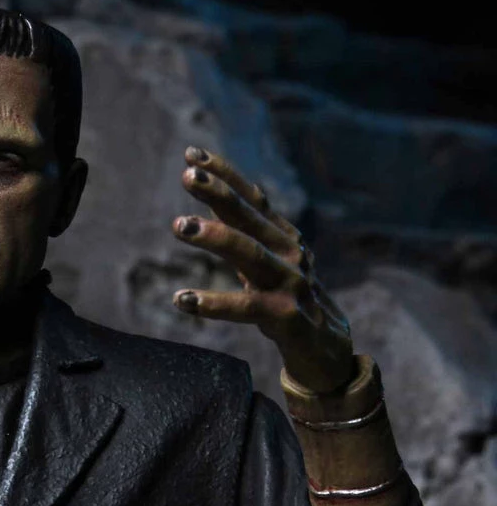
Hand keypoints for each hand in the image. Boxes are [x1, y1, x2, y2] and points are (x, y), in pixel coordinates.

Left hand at [170, 147, 353, 393]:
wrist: (326, 352)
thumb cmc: (287, 303)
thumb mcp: (264, 265)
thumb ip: (240, 237)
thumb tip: (207, 207)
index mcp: (283, 237)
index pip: (252, 198)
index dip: (225, 174)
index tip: (192, 154)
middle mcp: (291, 253)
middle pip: (251, 217)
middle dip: (219, 193)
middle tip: (188, 176)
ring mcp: (292, 283)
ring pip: (250, 253)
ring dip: (215, 236)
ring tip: (178, 225)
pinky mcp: (287, 316)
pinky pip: (247, 306)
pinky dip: (214, 302)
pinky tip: (182, 299)